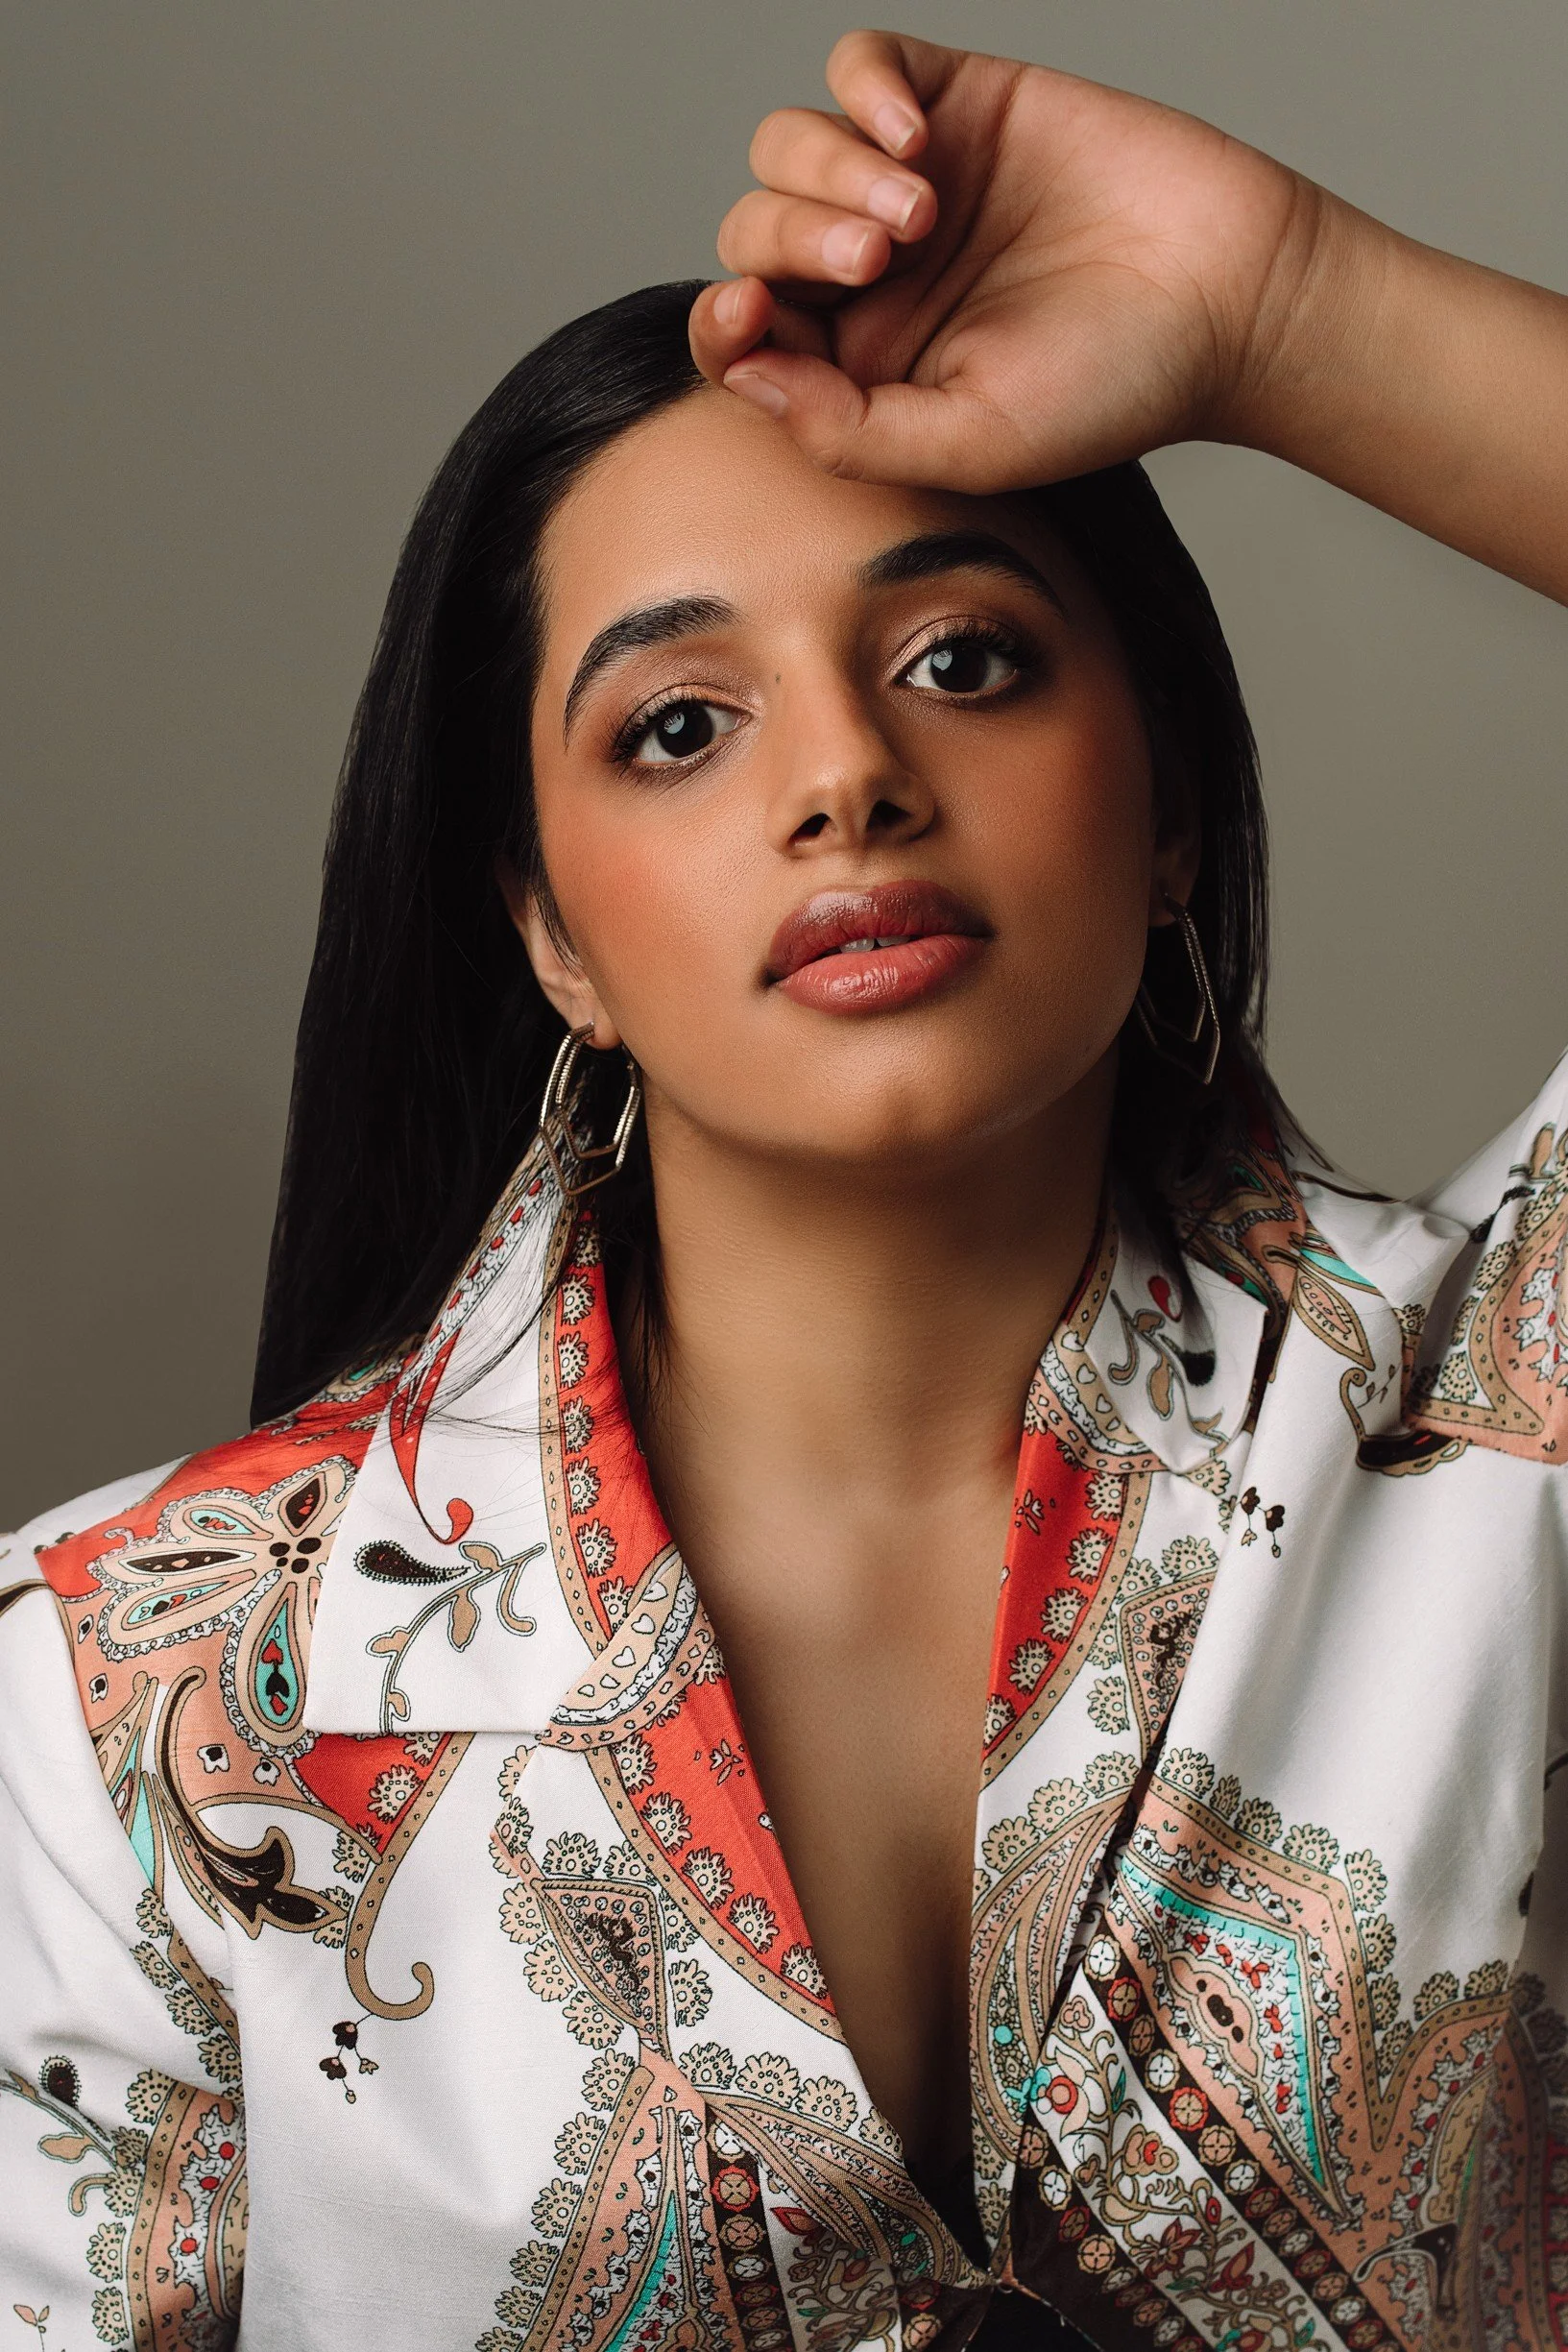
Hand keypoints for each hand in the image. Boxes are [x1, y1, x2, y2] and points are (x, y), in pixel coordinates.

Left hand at [689, 30, 1332, 492]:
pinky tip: (918, 136)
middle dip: (792, 240)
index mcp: (857, 368)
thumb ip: (848, 431)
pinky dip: (865, 90)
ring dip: (828, 170)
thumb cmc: (1113, 388)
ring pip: (790, 148)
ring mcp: (907, 183)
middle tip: (881, 256)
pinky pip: (861, 66)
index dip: (721, 320)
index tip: (748, 313)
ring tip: (917, 211)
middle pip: (756, 234)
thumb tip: (745, 378)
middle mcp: (868, 278)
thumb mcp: (972, 442)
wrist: (1230, 296)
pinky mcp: (957, 101)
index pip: (742, 337)